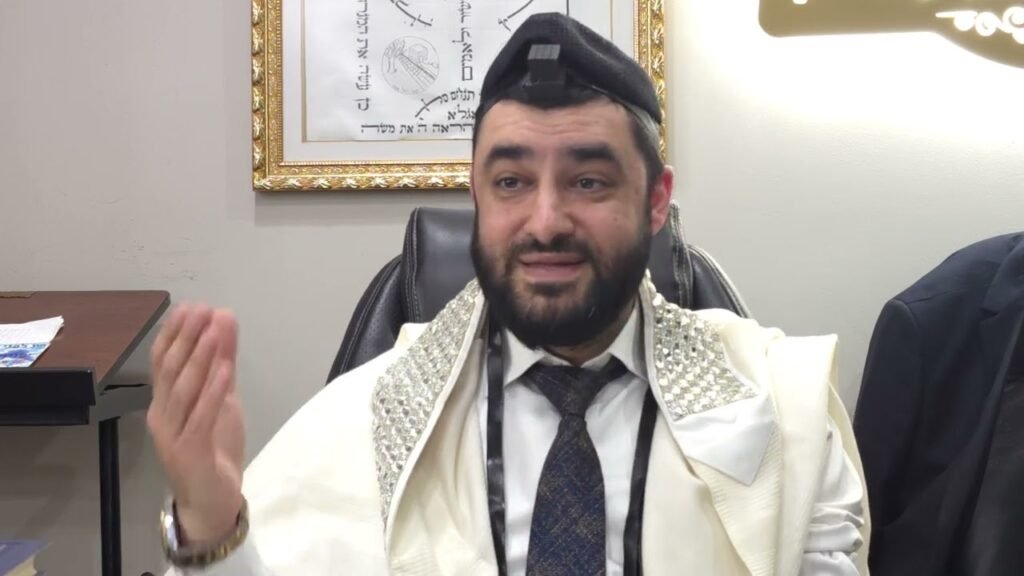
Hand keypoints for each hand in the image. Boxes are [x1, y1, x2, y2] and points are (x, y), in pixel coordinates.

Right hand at [147, 303, 245, 544]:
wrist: (212, 501)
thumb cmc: (213, 447)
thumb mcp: (224, 398)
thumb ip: (223, 362)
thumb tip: (224, 320)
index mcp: (165, 402)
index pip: (163, 361)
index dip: (175, 333)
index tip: (190, 307)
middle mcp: (162, 415)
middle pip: (170, 371)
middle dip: (186, 338)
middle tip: (201, 310)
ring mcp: (173, 434)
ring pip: (183, 392)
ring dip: (199, 359)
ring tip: (213, 332)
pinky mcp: (189, 452)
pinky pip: (200, 419)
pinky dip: (213, 394)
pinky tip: (225, 372)